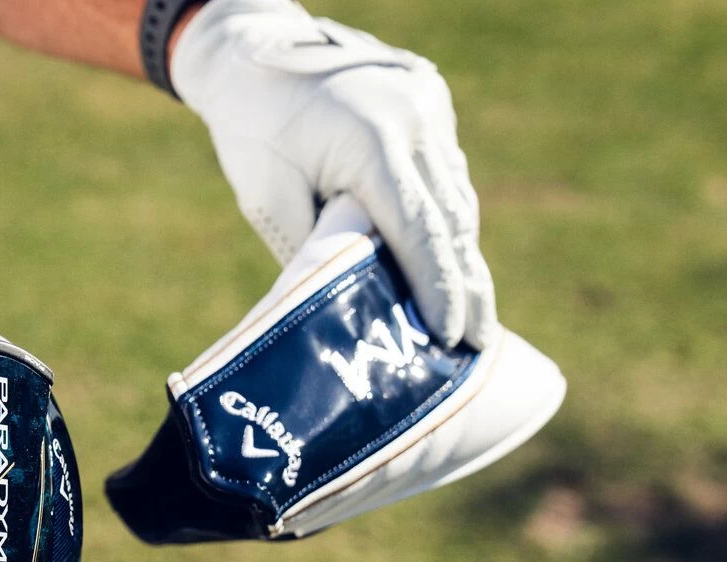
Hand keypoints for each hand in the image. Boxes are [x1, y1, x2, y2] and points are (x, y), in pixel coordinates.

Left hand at [171, 0, 497, 348]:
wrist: (251, 51)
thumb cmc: (250, 130)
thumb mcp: (270, 199)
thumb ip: (317, 251)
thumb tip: (355, 313)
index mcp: (374, 142)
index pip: (419, 232)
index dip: (439, 291)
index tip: (452, 338)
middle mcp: (416, 119)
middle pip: (451, 220)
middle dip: (465, 286)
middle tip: (475, 345)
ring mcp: (430, 106)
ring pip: (456, 197)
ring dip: (461, 256)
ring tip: (468, 317)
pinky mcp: (432, 101)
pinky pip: (447, 172)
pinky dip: (447, 219)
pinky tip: (450, 262)